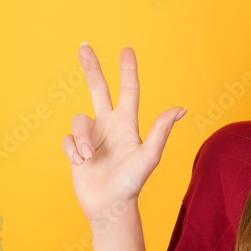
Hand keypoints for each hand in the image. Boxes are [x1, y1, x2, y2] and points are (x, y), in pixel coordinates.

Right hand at [61, 44, 186, 225]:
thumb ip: (161, 130)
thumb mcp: (149, 155)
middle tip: (83, 46)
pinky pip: (69, 140)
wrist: (111, 205)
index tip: (126, 50)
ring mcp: (92, 137)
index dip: (127, 70)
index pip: (128, 90)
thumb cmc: (133, 182)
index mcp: (127, 123)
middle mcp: (109, 125)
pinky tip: (82, 164)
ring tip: (90, 158)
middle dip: (91, 68)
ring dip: (83, 139)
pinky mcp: (77, 149)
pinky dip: (74, 150)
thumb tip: (181, 108)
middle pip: (98, 89)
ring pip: (79, 121)